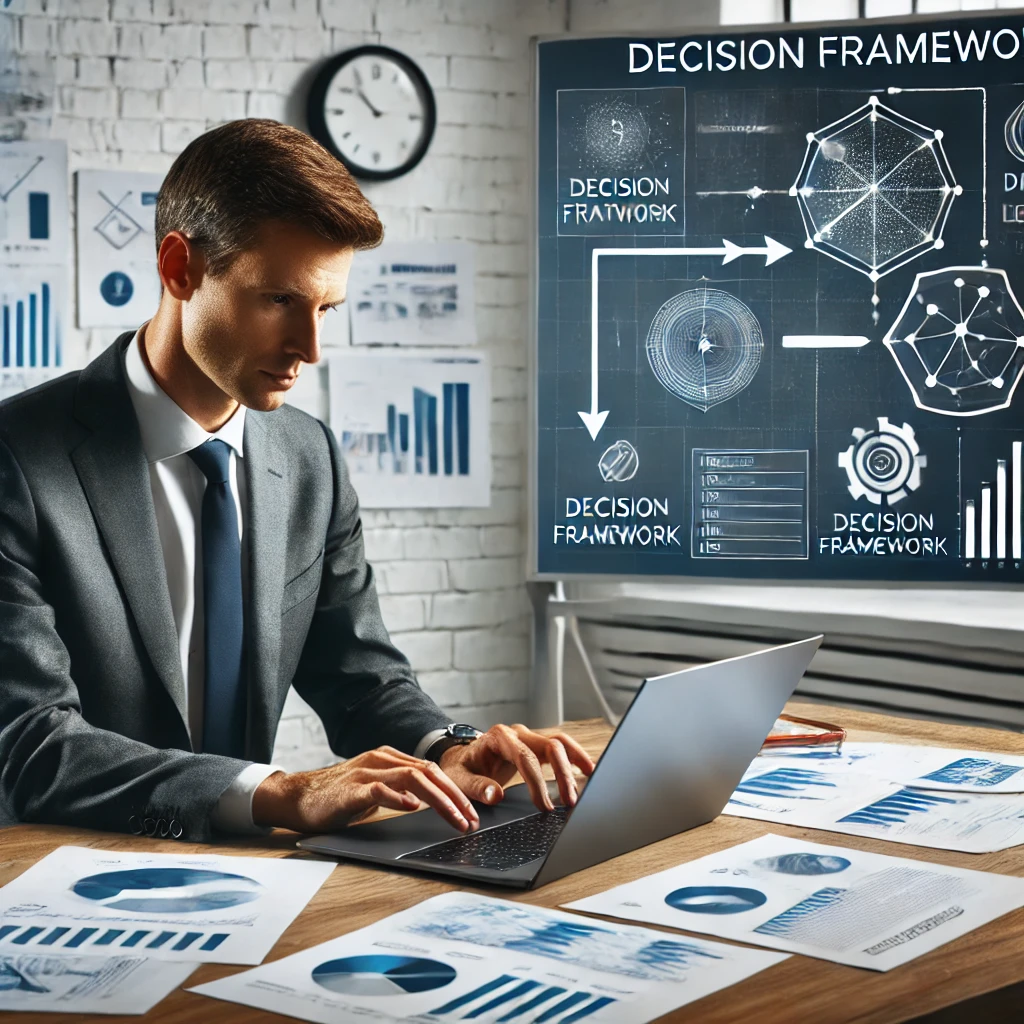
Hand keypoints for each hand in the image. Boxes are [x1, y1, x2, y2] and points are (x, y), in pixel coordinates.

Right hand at [251, 746, 480, 833]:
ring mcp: (366, 771)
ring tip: (454, 819)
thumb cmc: (337, 797)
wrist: (297, 797)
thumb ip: (398, 789)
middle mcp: (381, 760)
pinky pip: (378, 789)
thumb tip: (427, 803)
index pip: (432, 770)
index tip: (471, 813)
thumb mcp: (375, 789)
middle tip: (471, 820)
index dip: (455, 791)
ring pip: (411, 778)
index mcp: (390, 759)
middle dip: (454, 797)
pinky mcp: (350, 789)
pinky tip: (411, 808)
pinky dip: (397, 797)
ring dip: (438, 800)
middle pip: (428, 772)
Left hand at [439, 724, 595, 811]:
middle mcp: (516, 733)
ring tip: (587, 784)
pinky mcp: (535, 746)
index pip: (525, 757)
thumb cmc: (460, 769)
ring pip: (559, 742)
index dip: (537, 782)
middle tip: (569, 801)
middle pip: (549, 745)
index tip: (544, 806)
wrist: (460, 759)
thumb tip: (496, 794)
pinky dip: (574, 757)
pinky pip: (559, 746)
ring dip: (574, 762)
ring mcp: (527, 737)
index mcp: (498, 738)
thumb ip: (477, 787)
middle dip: (562, 773)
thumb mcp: (460, 780)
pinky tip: (586, 770)